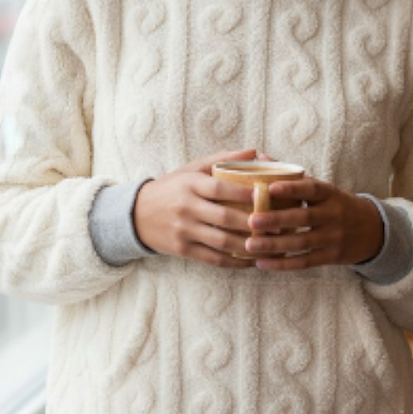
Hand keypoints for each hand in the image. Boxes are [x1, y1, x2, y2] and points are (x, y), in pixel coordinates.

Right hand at [133, 148, 265, 268]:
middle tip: (276, 223)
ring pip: (221, 241)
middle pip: (224, 218)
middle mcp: (186, 208)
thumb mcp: (191, 169)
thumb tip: (255, 152)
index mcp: (189, 184)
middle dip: (252, 222)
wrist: (136, 214)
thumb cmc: (172, 187)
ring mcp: (183, 231)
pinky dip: (234, 262)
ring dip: (248, 245)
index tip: (265, 195)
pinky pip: (213, 258)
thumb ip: (222, 159)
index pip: (219, 189)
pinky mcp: (182, 250)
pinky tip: (250, 259)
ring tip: (268, 243)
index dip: (243, 193)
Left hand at [242, 178, 383, 270]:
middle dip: (277, 219)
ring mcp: (334, 237)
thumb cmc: (334, 205)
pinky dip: (283, 264)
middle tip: (251, 221)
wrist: (370, 230)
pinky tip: (262, 263)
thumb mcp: (322, 189)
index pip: (311, 189)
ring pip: (302, 242)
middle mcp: (334, 214)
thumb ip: (292, 177)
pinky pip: (305, 262)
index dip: (292, 188)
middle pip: (305, 217)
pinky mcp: (331, 257)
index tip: (270, 188)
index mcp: (330, 193)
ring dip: (274, 245)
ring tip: (250, 245)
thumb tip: (261, 157)